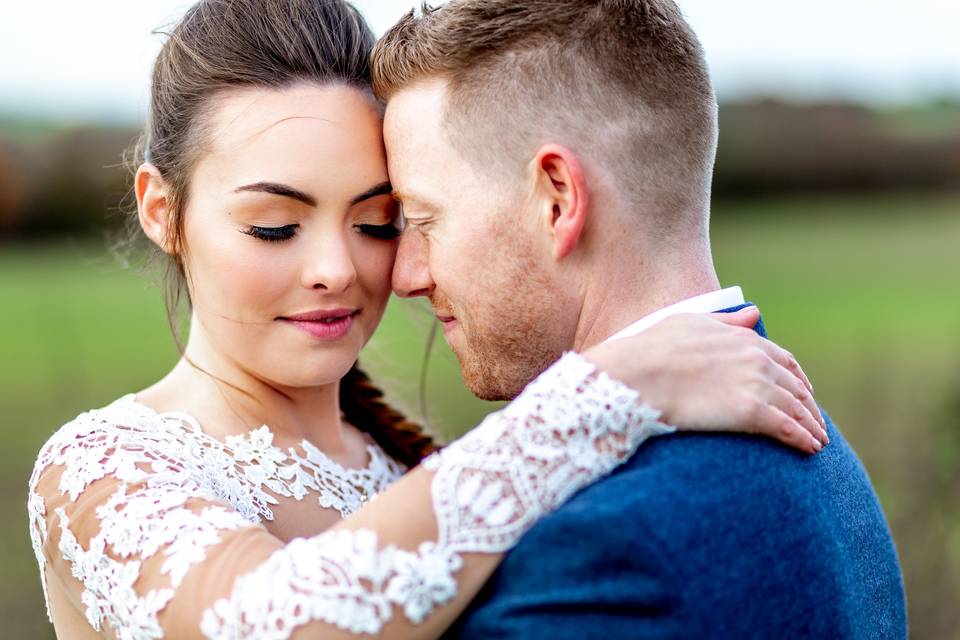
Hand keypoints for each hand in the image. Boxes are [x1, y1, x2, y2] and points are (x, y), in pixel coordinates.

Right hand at [582, 307, 827, 453]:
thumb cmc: (652, 349)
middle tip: (815, 422)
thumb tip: (755, 313)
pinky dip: (803, 439)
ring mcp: (755, 384)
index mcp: (743, 338)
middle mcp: (756, 359)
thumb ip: (726, 321)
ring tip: (818, 441)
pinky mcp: (750, 412)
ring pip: (797, 408)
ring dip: (812, 425)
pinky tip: (810, 450)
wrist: (636, 374)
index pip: (783, 360)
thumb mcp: (690, 323)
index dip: (797, 378)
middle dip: (809, 405)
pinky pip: (787, 428)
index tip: (803, 392)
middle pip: (796, 386)